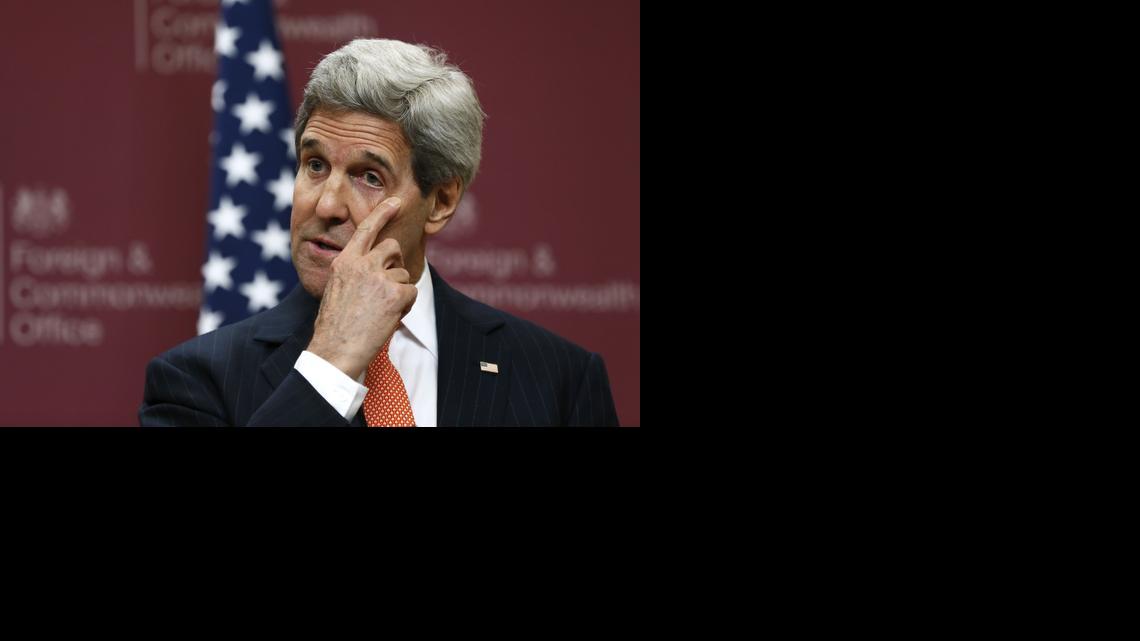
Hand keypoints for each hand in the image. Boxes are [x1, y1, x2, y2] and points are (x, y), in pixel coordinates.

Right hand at [305, 196, 417, 379]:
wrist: (335, 349)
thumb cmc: (335, 326)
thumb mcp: (337, 290)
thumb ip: (354, 273)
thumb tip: (376, 268)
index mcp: (344, 262)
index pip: (365, 229)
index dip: (382, 213)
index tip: (396, 200)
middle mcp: (361, 264)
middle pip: (392, 248)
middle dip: (395, 263)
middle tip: (387, 285)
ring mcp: (379, 277)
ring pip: (404, 273)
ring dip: (398, 291)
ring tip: (380, 310)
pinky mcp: (395, 293)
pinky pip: (411, 292)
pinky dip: (405, 307)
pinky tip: (388, 318)